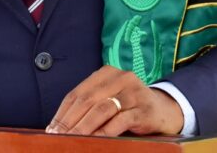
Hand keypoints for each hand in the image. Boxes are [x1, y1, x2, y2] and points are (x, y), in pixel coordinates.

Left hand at [46, 65, 183, 136]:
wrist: (165, 110)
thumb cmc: (130, 107)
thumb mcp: (110, 100)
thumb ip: (90, 107)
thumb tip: (60, 126)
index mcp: (106, 73)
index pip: (78, 92)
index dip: (63, 112)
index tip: (50, 129)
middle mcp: (120, 77)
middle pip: (87, 100)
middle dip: (69, 121)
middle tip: (56, 137)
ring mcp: (133, 92)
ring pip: (101, 109)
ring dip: (83, 128)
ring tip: (70, 141)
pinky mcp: (143, 109)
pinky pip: (119, 121)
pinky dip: (104, 133)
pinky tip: (94, 142)